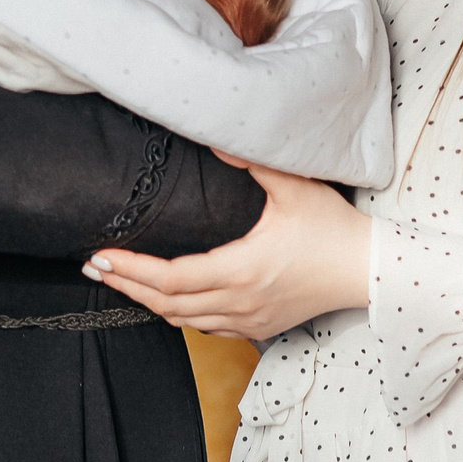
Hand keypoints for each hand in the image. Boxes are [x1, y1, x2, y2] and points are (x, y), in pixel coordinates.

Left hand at [85, 168, 371, 341]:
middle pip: (166, 303)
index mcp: (241, 269)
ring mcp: (248, 318)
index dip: (131, 270)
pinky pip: (206, 327)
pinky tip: (163, 300)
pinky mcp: (259, 326)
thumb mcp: (293, 186)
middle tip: (93, 265)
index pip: (170, 278)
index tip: (102, 255)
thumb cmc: (333, 228)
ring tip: (118, 281)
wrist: (368, 270)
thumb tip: (212, 134)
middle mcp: (239, 301)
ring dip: (147, 302)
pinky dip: (177, 314)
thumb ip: (250, 161)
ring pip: (183, 320)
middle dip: (126, 285)